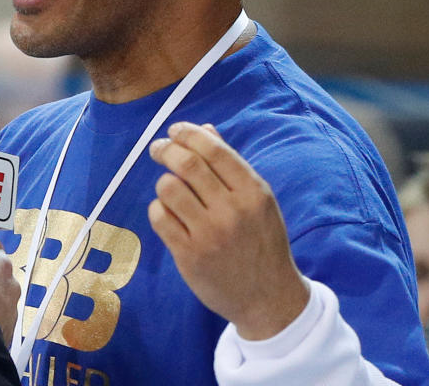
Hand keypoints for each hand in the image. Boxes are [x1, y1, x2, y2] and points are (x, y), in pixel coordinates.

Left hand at [148, 121, 309, 339]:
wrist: (269, 299)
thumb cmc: (261, 242)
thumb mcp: (258, 201)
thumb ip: (230, 165)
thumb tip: (204, 129)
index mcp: (254, 192)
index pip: (214, 149)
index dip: (188, 133)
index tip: (174, 131)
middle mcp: (233, 211)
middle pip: (186, 163)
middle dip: (165, 149)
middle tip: (158, 149)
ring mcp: (210, 234)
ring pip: (168, 188)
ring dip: (164, 182)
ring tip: (170, 190)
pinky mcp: (189, 255)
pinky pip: (159, 217)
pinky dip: (158, 209)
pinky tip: (168, 213)